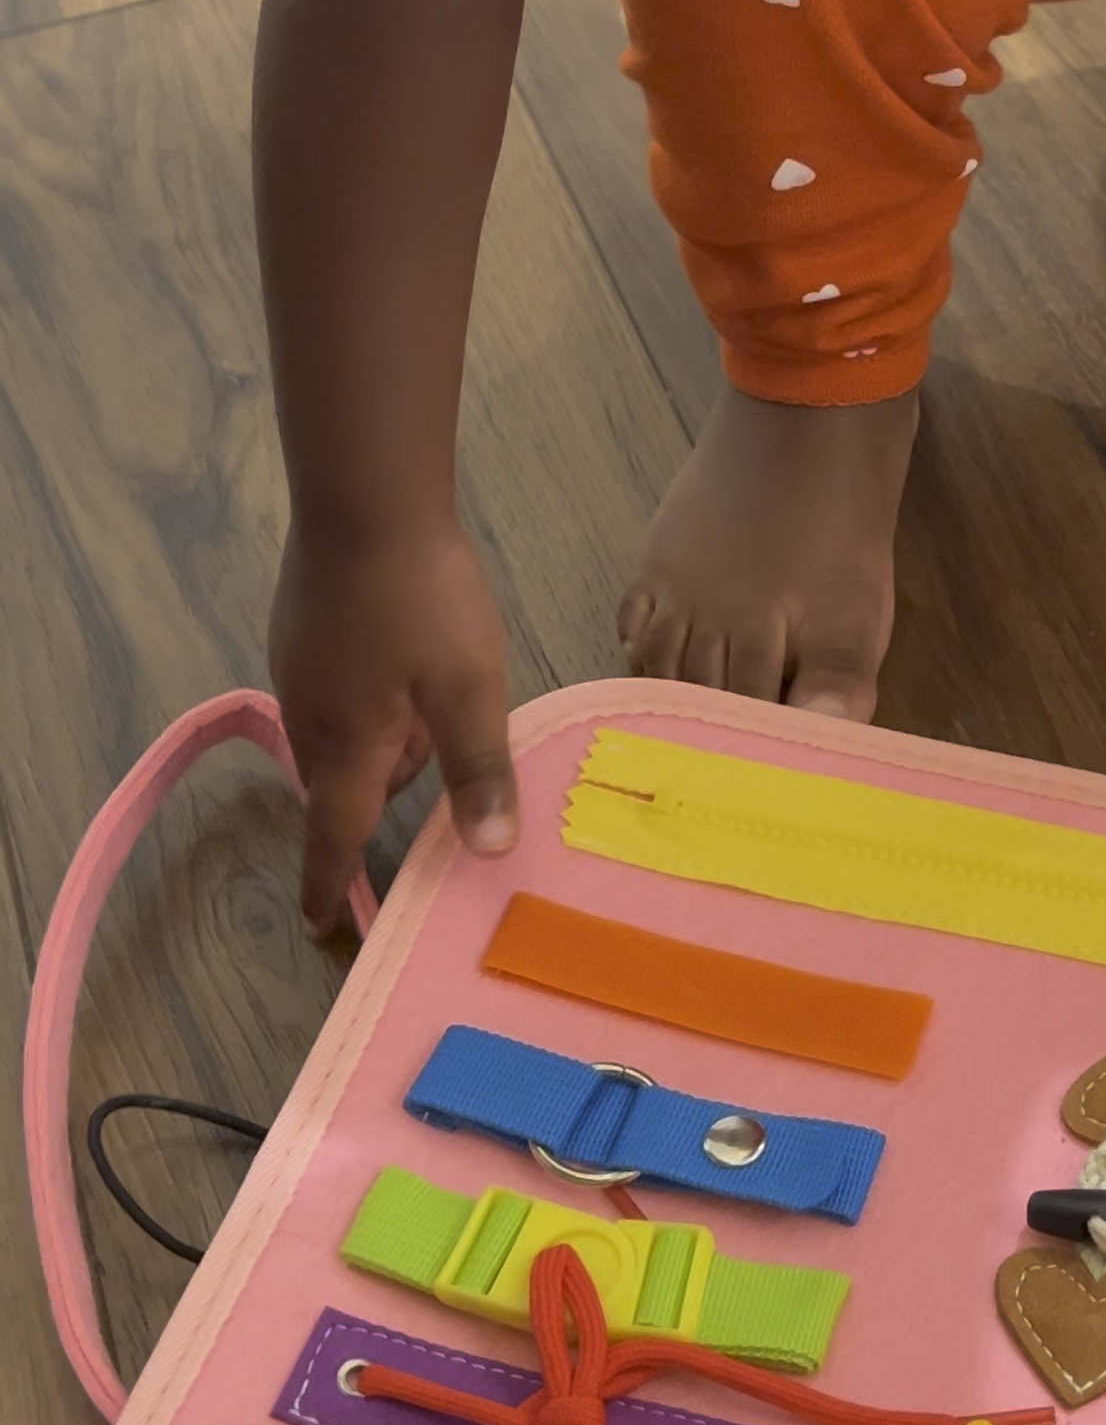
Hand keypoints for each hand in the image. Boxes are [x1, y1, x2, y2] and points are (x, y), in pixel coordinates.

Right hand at [270, 520, 517, 935]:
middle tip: (435, 772)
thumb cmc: (423, 601)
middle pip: (340, 782)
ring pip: (339, 732)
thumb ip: (478, 771)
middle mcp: (310, 715)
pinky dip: (367, 699)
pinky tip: (402, 661)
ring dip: (380, 740)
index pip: (333, 834)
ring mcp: (298, 666)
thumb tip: (489, 852)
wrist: (365, 500)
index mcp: (348, 746)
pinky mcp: (300, 627)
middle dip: (380, 791)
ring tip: (430, 709)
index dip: (330, 883)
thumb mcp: (469, 689)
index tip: (321, 924)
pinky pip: (334, 691)